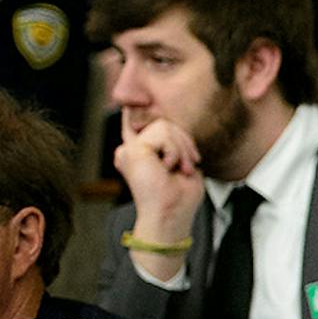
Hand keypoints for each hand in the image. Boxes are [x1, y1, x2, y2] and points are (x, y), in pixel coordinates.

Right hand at [112, 114, 206, 279]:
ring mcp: (130, 150)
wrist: (172, 215)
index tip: (129, 104)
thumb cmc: (179, 197)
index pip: (133, 124)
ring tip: (180, 169)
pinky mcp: (133, 151)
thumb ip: (174, 143)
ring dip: (182, 149)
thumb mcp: (182, 164)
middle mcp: (131, 151)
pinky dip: (175, 151)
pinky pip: (163, 134)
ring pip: (164, 126)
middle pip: (163, 123)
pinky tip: (168, 167)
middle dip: (184, 142)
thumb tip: (168, 125)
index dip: (131, 110)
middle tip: (188, 167)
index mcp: (140, 155)